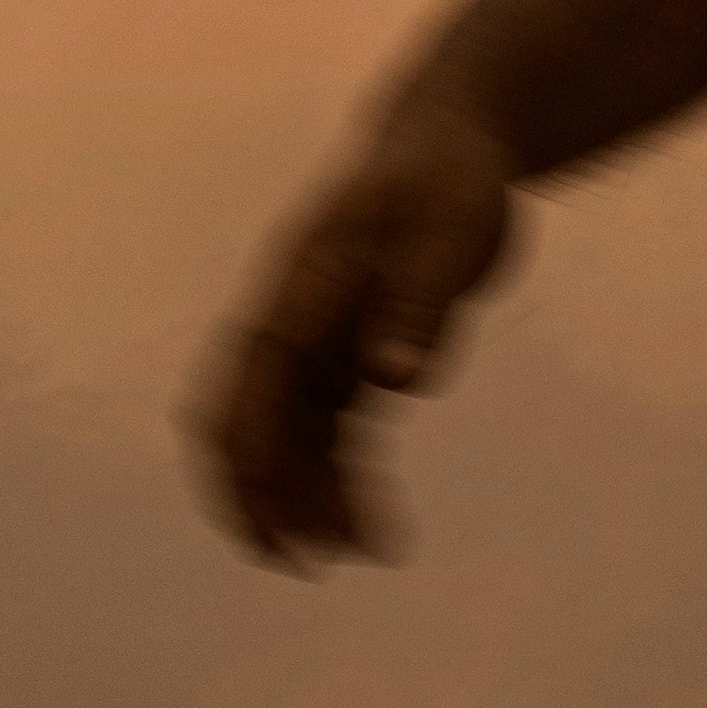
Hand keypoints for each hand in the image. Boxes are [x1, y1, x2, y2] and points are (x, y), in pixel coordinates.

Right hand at [192, 98, 526, 568]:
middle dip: (261, 496)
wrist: (456, 144)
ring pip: (290, 439)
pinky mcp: (352, 358)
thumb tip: (397, 381)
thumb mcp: (447, 229)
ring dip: (310, 498)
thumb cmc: (449, 177)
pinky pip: (332, 434)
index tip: (280, 520)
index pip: (253, 384)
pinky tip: (375, 524)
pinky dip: (344, 480)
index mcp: (301, 287)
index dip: (253, 456)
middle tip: (306, 563)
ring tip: (364, 553)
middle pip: (250, 423)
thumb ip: (419, 302)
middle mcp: (295, 321)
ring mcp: (319, 342)